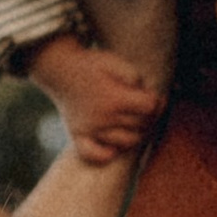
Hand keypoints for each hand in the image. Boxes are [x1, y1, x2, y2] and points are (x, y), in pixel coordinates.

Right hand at [24, 30, 162, 166]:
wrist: (59, 70)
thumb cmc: (91, 65)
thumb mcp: (116, 62)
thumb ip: (135, 77)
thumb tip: (148, 97)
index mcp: (115, 98)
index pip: (149, 108)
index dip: (157, 101)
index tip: (153, 96)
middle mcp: (103, 117)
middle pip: (141, 126)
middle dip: (149, 116)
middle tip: (145, 108)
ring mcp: (90, 129)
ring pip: (126, 143)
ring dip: (136, 134)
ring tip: (133, 121)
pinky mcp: (77, 135)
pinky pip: (92, 155)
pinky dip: (105, 155)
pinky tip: (112, 147)